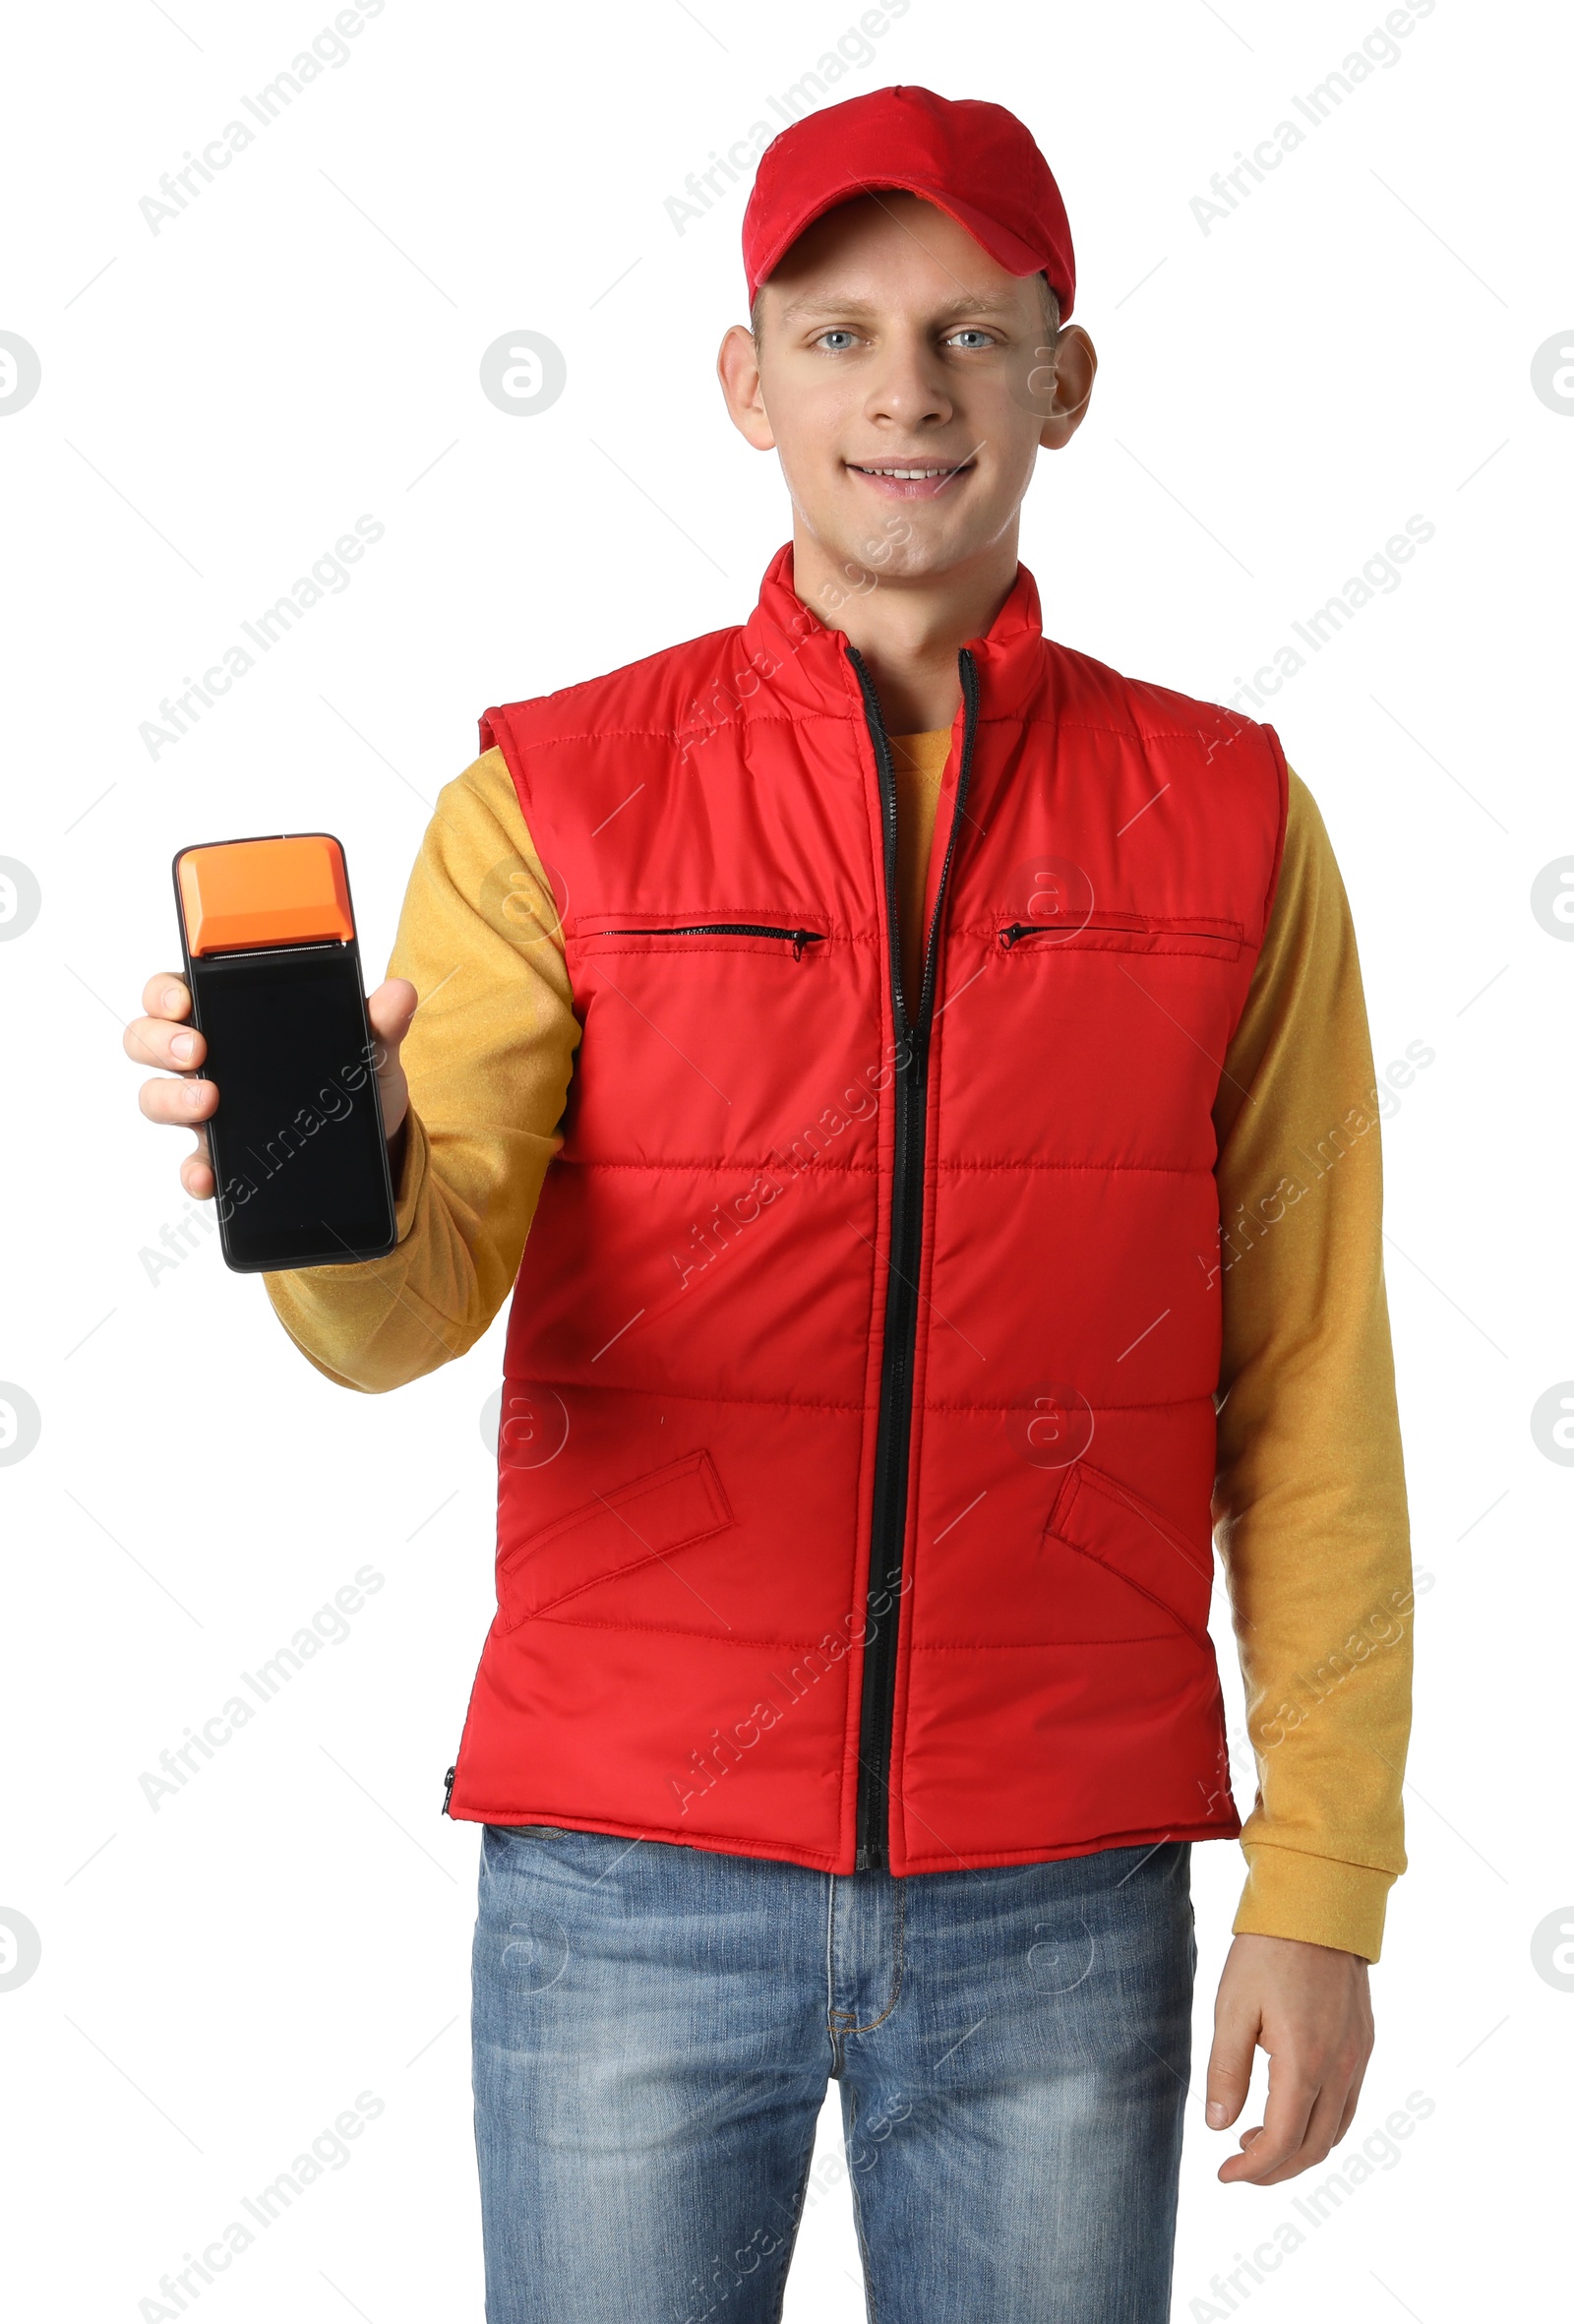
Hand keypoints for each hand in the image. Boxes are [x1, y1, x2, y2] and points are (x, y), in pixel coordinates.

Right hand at [126, 971, 419, 1200]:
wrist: (375, 1146)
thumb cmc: (357, 1080)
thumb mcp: (371, 1049)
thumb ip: (379, 1023)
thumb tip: (400, 994)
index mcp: (232, 1019)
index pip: (176, 993)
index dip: (165, 993)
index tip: (184, 999)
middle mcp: (208, 1061)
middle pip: (148, 1041)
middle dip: (161, 1041)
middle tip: (196, 1050)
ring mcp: (208, 1110)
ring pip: (157, 1097)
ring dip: (172, 1097)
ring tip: (208, 1102)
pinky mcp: (221, 1157)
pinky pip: (193, 1164)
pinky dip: (195, 1171)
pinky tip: (209, 1176)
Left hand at [1205, 1932, 1372, 2184]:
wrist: (1317, 1903)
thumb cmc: (1269, 1950)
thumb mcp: (1233, 2007)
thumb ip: (1226, 2071)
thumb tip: (1218, 2126)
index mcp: (1306, 2063)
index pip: (1283, 2142)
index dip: (1253, 2169)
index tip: (1223, 2175)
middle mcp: (1341, 2067)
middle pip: (1315, 2147)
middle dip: (1276, 2169)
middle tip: (1238, 2166)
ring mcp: (1358, 2056)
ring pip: (1337, 2130)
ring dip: (1301, 2149)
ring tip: (1257, 2141)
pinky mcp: (1363, 2041)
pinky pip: (1348, 2102)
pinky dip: (1321, 2123)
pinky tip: (1291, 2108)